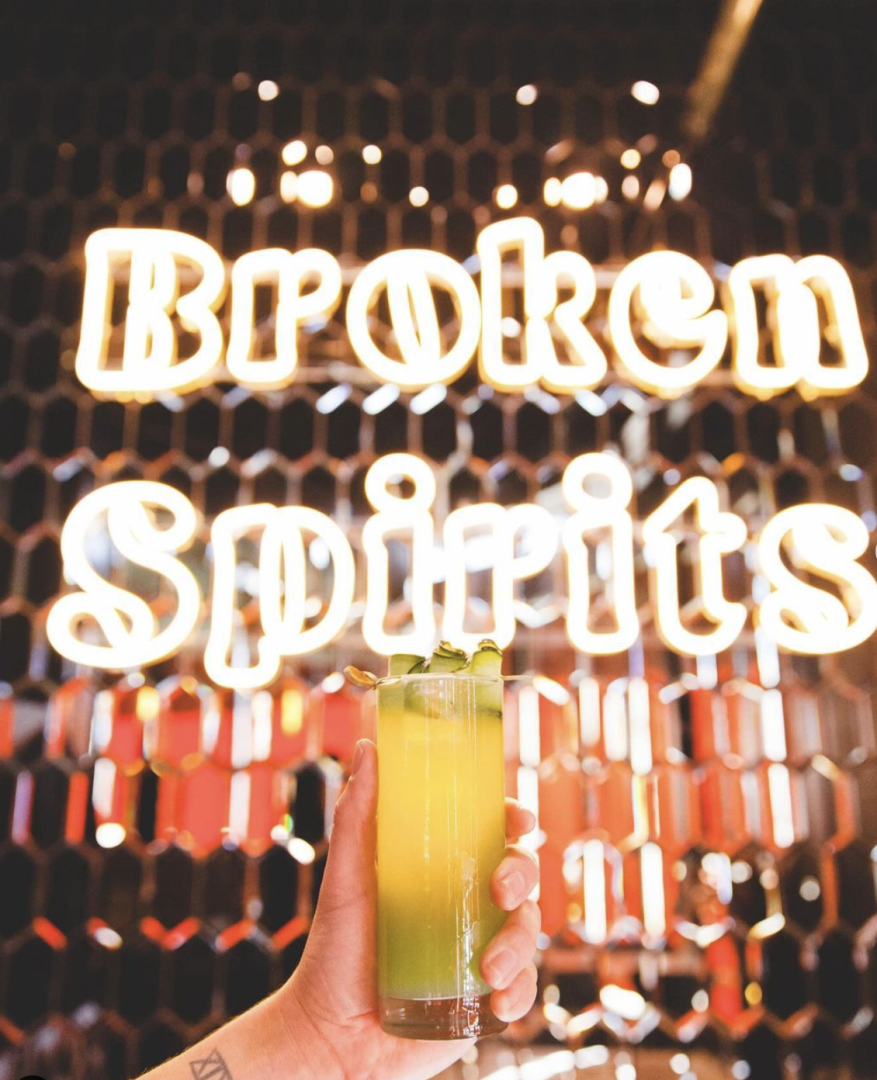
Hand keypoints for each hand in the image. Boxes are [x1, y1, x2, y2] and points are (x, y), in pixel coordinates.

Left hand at [278, 738, 540, 1079]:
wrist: (329, 1037)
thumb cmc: (334, 951)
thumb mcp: (345, 878)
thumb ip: (356, 815)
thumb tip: (369, 747)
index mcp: (441, 868)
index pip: (491, 832)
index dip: (514, 820)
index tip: (520, 821)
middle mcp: (466, 905)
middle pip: (521, 873)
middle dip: (524, 875)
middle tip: (500, 891)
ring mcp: (479, 949)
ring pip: (527, 930)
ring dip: (520, 944)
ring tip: (488, 969)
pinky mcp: (484, 997)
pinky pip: (523, 988)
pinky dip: (521, 993)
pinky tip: (498, 1002)